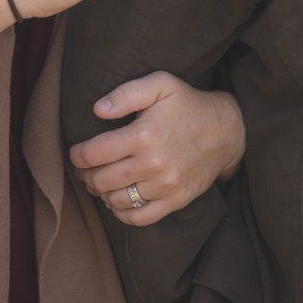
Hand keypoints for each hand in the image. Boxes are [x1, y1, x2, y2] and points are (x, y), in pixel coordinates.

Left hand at [67, 72, 244, 227]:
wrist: (227, 130)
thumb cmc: (188, 104)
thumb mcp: (160, 84)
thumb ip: (126, 93)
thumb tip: (98, 109)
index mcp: (143, 135)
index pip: (94, 153)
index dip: (77, 155)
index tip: (76, 153)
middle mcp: (153, 164)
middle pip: (101, 180)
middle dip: (85, 175)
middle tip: (84, 169)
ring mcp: (165, 185)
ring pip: (117, 200)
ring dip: (101, 193)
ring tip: (99, 182)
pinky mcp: (176, 200)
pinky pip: (140, 217)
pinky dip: (122, 214)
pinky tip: (117, 201)